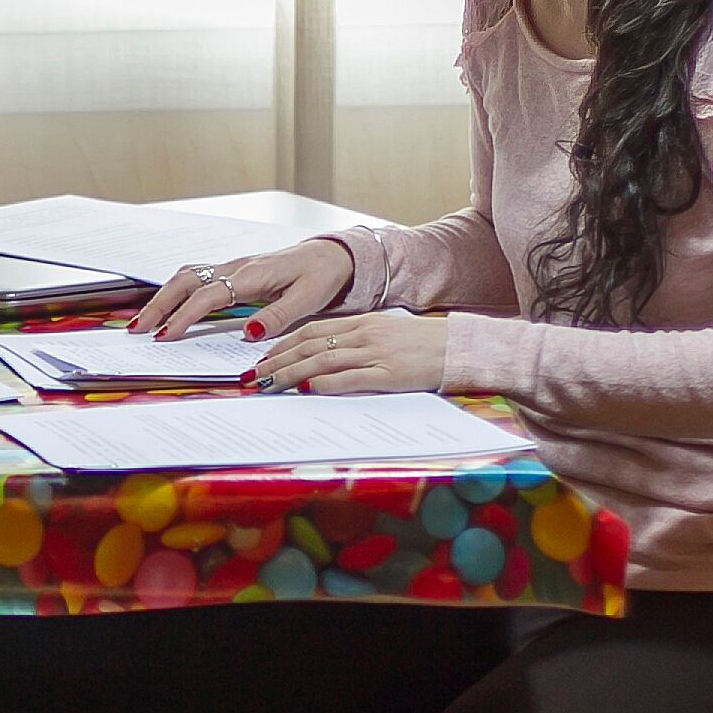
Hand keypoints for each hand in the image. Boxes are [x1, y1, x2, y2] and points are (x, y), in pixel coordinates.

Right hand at [130, 238, 353, 339]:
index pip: (208, 295)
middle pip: (185, 281)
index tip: (166, 335)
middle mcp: (236, 268)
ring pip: (186, 278)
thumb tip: (247, 332)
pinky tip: (168, 308)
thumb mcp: (308, 299)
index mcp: (252, 274)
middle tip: (138, 329)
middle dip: (158, 305)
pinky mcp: (234, 273)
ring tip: (144, 322)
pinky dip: (176, 293)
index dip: (185, 315)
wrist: (333, 255)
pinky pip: (197, 279)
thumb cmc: (322, 275)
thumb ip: (277, 316)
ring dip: (163, 298)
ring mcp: (233, 268)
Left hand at [253, 310, 451, 394]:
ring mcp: (376, 353)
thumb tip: (324, 358)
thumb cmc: (424, 343)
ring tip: (269, 385)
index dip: (283, 344)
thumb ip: (356, 342)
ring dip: (291, 374)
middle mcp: (364, 334)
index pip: (312, 331)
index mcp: (362, 322)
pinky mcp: (389, 373)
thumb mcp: (386, 333)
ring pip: (323, 361)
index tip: (262, 357)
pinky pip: (350, 378)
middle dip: (277, 361)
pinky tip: (307, 390)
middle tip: (253, 375)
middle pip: (310, 346)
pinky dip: (325, 384)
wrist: (459, 346)